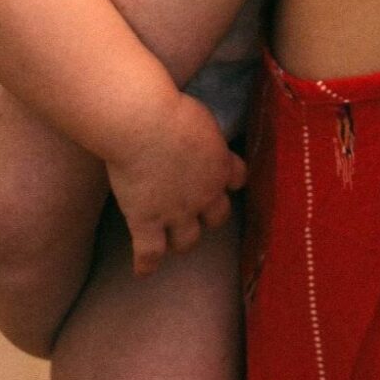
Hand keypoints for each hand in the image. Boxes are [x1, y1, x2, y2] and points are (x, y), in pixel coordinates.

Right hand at [106, 89, 245, 275]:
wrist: (143, 123)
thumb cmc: (168, 108)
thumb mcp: (198, 115)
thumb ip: (201, 132)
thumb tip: (194, 130)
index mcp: (220, 164)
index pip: (236, 179)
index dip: (227, 182)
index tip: (222, 182)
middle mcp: (204, 194)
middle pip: (217, 217)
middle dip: (208, 218)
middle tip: (195, 215)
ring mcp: (176, 211)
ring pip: (187, 240)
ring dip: (181, 241)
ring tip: (171, 242)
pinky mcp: (147, 221)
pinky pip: (149, 252)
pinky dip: (146, 264)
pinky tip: (143, 271)